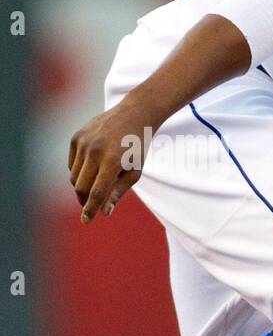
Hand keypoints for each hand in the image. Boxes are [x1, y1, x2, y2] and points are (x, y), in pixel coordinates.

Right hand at [68, 98, 154, 222]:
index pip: (96, 192)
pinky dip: (79, 171)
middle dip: (84, 199)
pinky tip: (93, 167)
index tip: (87, 221)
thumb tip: (105, 212)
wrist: (134, 114)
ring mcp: (83, 143)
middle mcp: (94, 151)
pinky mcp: (76, 137)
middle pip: (80, 187)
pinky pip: (72, 163)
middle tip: (91, 206)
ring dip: (83, 185)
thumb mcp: (135, 171)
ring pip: (74, 176)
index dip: (91, 209)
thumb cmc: (138, 147)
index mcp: (112, 161)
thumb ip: (119, 191)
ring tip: (99, 180)